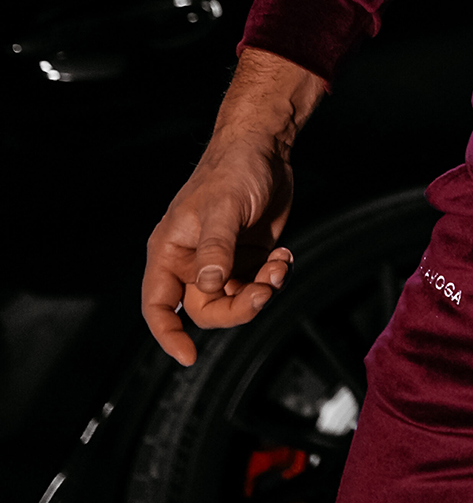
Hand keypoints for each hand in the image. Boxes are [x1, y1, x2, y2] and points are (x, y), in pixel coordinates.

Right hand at [140, 48, 323, 365]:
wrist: (266, 146)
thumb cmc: (234, 169)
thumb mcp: (225, 208)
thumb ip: (217, 248)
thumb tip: (209, 287)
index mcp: (171, 251)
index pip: (158, 304)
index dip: (168, 335)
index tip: (188, 356)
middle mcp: (193, 261)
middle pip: (207, 310)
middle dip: (238, 308)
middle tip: (265, 289)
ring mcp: (221, 259)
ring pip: (235, 299)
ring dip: (261, 290)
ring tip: (279, 265)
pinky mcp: (247, 254)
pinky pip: (256, 282)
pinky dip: (273, 276)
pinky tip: (284, 255)